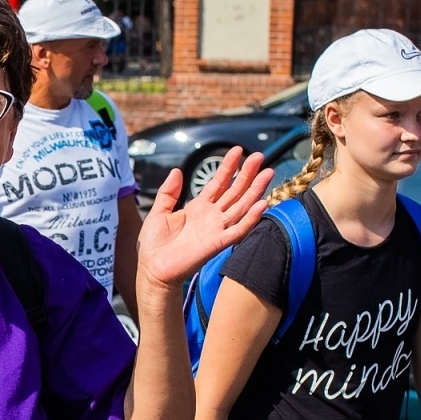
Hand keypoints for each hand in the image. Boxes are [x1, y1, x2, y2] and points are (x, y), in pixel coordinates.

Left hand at [139, 148, 273, 290]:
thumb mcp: (159, 212)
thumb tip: (177, 171)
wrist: (152, 269)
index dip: (229, 167)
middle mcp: (212, 216)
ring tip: (267, 173)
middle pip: (234, 191)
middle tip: (259, 156)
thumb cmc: (153, 245)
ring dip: (255, 191)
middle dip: (247, 174)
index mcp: (198, 207)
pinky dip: (250, 218)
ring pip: (241, 206)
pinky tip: (262, 204)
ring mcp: (216, 229)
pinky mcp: (218, 243)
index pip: (219, 183)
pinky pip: (238, 230)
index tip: (238, 151)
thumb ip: (168, 192)